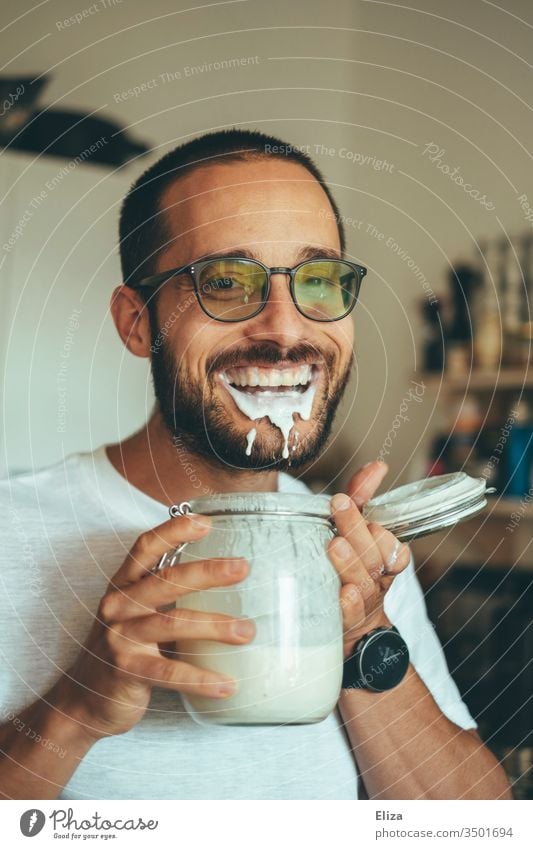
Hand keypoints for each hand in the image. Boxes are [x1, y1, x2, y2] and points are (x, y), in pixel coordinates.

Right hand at [61, 514, 254, 739]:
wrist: (86, 699)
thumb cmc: (125, 648)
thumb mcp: (138, 613)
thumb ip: (167, 594)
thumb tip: (225, 575)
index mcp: (123, 585)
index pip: (145, 548)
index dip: (173, 531)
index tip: (206, 522)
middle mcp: (118, 606)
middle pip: (166, 581)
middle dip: (207, 572)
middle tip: (243, 567)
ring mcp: (120, 638)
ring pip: (172, 624)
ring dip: (214, 626)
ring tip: (247, 631)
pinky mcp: (126, 671)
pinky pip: (170, 674)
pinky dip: (201, 678)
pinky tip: (228, 684)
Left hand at [327, 461, 410, 658]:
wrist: (349, 631)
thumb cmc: (350, 571)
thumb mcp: (356, 532)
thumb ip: (364, 498)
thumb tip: (378, 466)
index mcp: (383, 561)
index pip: (393, 547)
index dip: (382, 532)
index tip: (361, 509)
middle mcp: (376, 583)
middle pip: (374, 559)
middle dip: (357, 530)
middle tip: (338, 506)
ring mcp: (362, 606)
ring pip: (363, 585)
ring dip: (351, 564)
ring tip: (335, 545)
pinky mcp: (343, 625)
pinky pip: (349, 617)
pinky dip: (348, 605)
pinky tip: (340, 593)